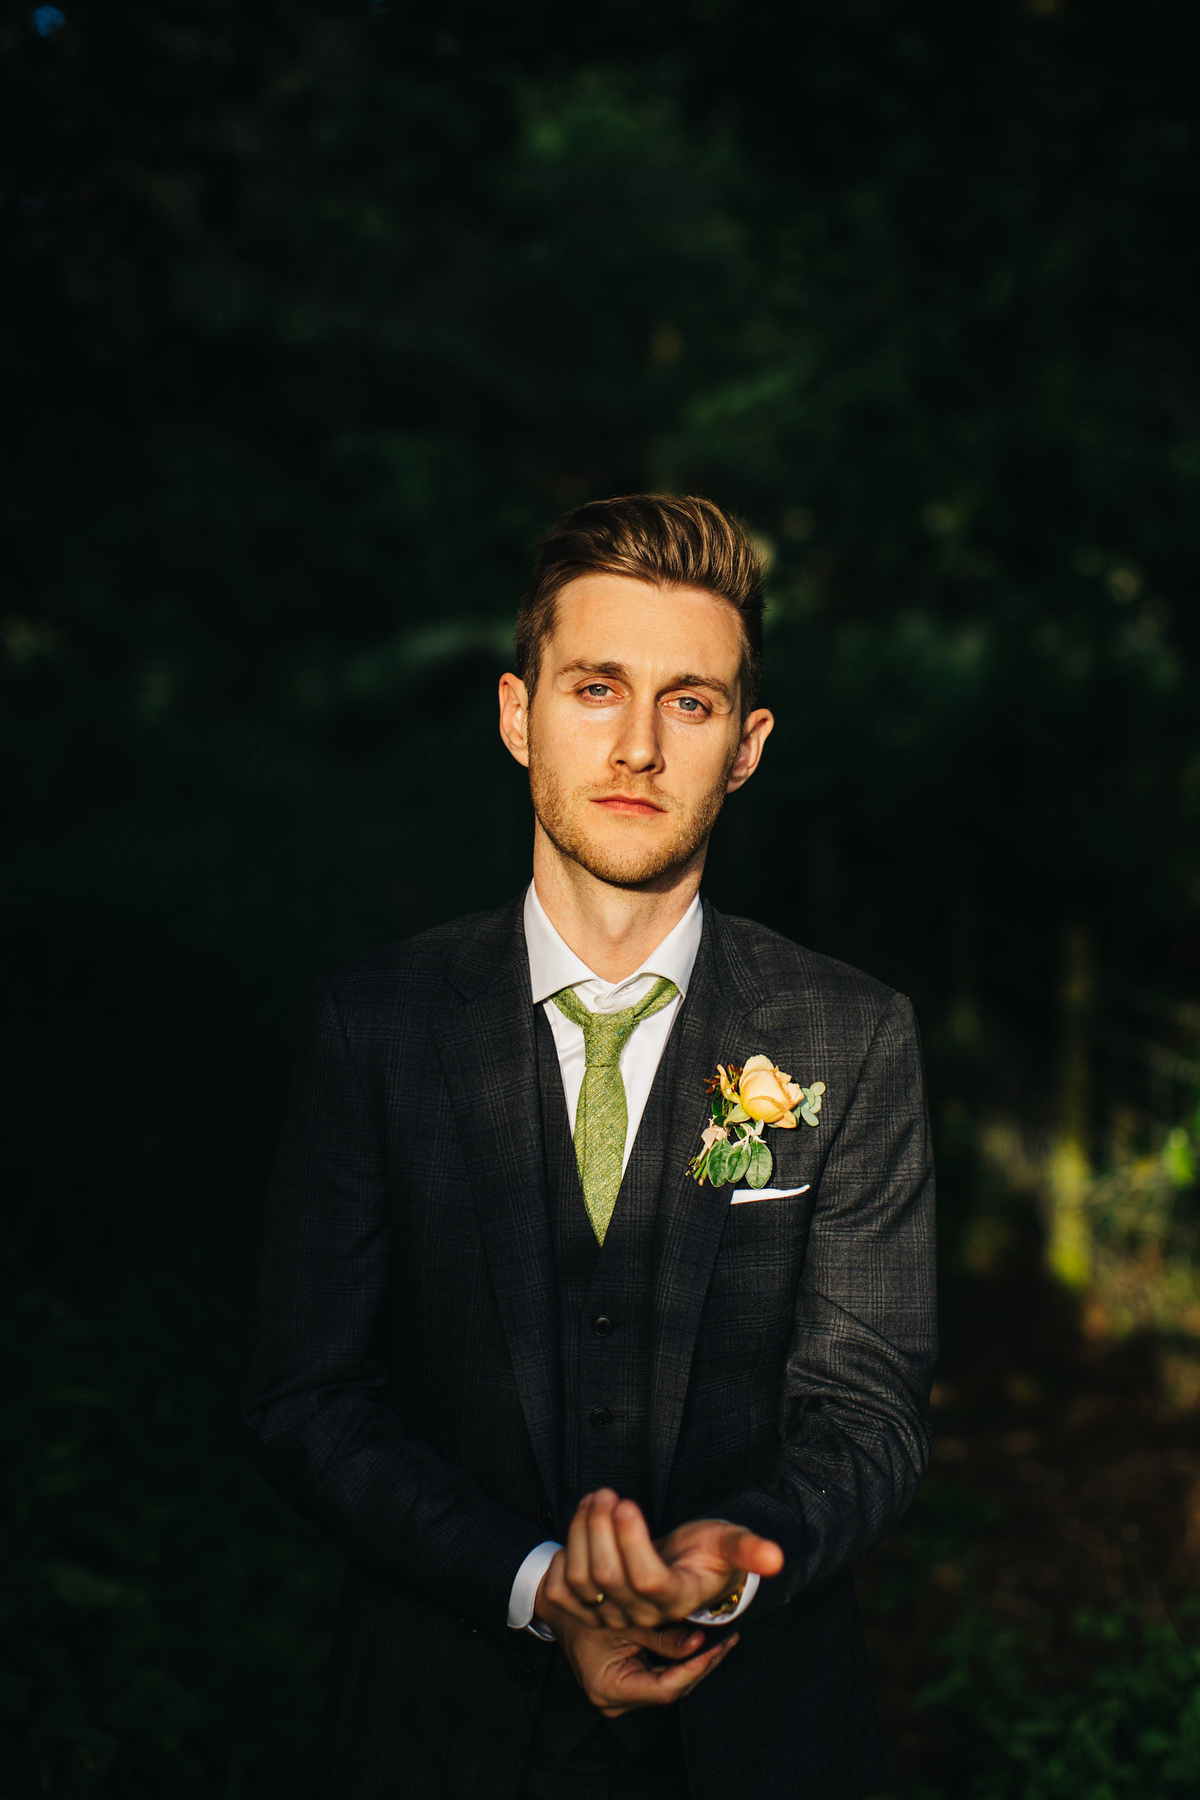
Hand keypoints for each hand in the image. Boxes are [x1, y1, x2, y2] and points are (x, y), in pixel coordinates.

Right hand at [534, 1562, 737, 1716]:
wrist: (562, 1602)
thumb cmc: (588, 1605)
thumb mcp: (628, 1618)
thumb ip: (663, 1635)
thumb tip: (700, 1643)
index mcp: (611, 1689)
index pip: (666, 1688)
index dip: (694, 1668)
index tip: (717, 1648)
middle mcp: (616, 1701)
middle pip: (671, 1688)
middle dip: (700, 1664)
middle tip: (728, 1642)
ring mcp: (621, 1696)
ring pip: (669, 1683)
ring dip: (694, 1662)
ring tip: (722, 1641)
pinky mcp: (627, 1685)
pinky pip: (661, 1676)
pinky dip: (679, 1659)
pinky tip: (701, 1643)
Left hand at [548, 1488, 783, 1631]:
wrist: (675, 1570)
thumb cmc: (706, 1553)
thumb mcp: (729, 1544)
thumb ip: (748, 1549)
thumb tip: (775, 1557)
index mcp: (676, 1599)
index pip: (647, 1580)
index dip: (632, 1542)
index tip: (627, 1503)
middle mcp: (642, 1615)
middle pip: (608, 1577)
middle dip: (601, 1528)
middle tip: (607, 1493)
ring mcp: (611, 1616)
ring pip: (582, 1579)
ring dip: (581, 1532)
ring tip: (595, 1498)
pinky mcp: (587, 1611)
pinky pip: (561, 1589)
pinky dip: (562, 1551)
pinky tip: (581, 1521)